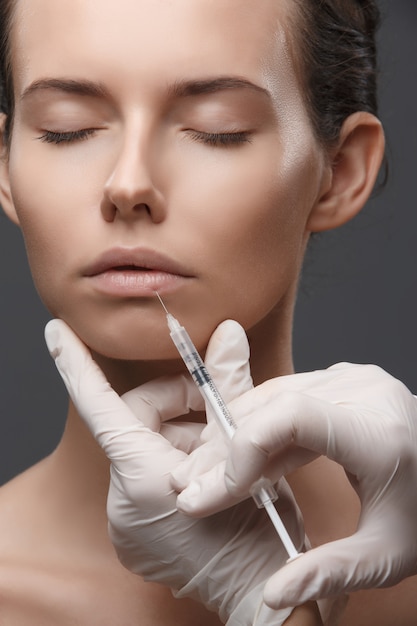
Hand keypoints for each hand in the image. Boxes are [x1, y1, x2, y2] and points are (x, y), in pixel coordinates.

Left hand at [44, 319, 307, 625]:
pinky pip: (143, 480)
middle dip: (176, 405)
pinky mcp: (132, 537)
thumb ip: (230, 386)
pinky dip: (171, 465)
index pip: (98, 405)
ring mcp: (125, 524)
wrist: (265, 600)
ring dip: (180, 436)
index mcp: (145, 477)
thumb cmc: (261, 531)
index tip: (54, 331)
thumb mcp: (249, 450)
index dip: (75, 363)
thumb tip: (226, 332)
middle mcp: (123, 503)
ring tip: (219, 449)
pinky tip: (205, 474)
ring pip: (144, 449)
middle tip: (216, 411)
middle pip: (137, 421)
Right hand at [174, 360, 416, 609]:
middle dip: (225, 451)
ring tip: (206, 477)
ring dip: (234, 437)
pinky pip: (285, 397)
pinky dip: (257, 427)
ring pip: (271, 397)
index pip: (292, 418)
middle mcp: (366, 392)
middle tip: (192, 489)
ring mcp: (354, 379)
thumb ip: (330, 572)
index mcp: (379, 434)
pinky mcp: (343, 379)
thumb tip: (274, 595)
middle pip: (272, 407)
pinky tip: (239, 460)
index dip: (243, 450)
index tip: (216, 491)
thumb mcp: (386, 555)